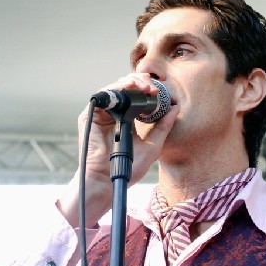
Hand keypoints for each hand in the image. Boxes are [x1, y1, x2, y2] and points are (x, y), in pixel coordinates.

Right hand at [58, 74, 178, 227]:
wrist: (109, 181)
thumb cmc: (129, 168)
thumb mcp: (153, 145)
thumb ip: (164, 126)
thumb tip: (175, 107)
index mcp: (127, 118)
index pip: (136, 96)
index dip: (147, 89)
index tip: (160, 91)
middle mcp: (114, 113)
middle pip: (126, 88)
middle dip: (141, 83)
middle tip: (153, 89)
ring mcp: (101, 114)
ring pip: (115, 88)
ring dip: (131, 83)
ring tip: (145, 88)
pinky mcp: (90, 115)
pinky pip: (103, 95)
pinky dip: (117, 89)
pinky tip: (128, 88)